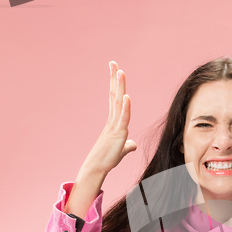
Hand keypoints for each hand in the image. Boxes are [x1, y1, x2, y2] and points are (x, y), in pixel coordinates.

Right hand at [81, 61, 136, 175]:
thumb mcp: (122, 149)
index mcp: (114, 121)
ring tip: (120, 72)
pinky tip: (127, 96)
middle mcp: (113, 120)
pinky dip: (126, 107)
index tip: (115, 70)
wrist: (98, 168)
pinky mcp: (118, 134)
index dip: (115, 84)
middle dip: (115, 79)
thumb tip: (133, 144)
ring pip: (118, 103)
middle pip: (115, 95)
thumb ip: (128, 144)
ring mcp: (115, 126)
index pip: (115, 98)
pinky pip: (123, 118)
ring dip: (120, 87)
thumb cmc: (108, 159)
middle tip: (113, 62)